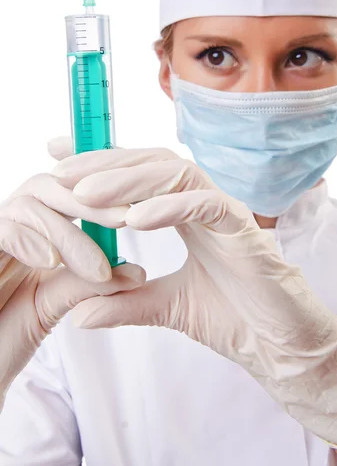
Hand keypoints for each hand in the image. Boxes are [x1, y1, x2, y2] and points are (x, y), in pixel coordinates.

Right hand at [0, 143, 144, 409]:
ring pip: (29, 204)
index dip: (99, 182)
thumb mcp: (51, 306)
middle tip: (126, 218)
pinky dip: (27, 239)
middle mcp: (10, 224)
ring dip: (67, 232)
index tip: (136, 200)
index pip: (67, 188)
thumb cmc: (0, 341)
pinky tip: (50, 261)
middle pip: (50, 184)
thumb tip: (137, 272)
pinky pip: (0, 229)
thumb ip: (87, 285)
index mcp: (33, 230)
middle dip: (91, 199)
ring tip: (97, 269)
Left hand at [51, 140, 336, 455]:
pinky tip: (136, 219)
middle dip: (105, 164)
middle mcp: (204, 204)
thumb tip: (77, 314)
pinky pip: (208, 204)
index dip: (100, 162)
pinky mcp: (246, 230)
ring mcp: (226, 212)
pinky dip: (171, 207)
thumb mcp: (167, 307)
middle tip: (60, 172)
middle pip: (152, 163)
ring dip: (129, 181)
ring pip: (176, 174)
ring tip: (86, 194)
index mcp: (186, 213)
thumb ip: (125, 303)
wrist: (281, 349)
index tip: (57, 157)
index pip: (139, 174)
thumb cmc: (235, 320)